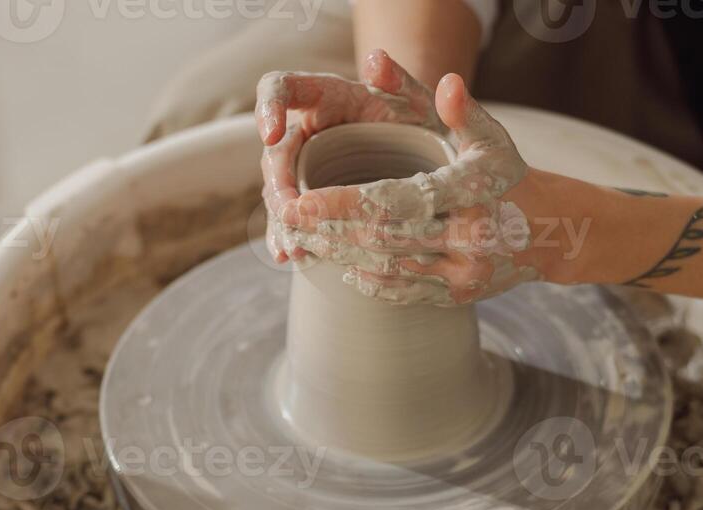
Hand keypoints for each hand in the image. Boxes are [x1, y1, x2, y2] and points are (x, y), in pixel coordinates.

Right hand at [258, 50, 443, 263]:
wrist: (434, 157)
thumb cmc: (425, 122)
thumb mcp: (418, 102)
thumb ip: (402, 80)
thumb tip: (375, 58)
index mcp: (325, 97)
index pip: (281, 87)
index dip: (269, 106)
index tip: (270, 132)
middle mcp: (308, 131)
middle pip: (275, 152)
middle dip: (277, 183)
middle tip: (288, 209)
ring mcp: (307, 168)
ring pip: (278, 190)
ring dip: (280, 219)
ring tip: (289, 245)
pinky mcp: (313, 200)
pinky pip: (293, 219)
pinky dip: (290, 238)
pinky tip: (292, 258)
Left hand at [274, 73, 546, 305]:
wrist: (554, 234)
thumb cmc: (510, 178)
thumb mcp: (492, 139)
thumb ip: (461, 111)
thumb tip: (444, 80)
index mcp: (470, 193)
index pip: (393, 200)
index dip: (341, 204)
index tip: (301, 201)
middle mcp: (469, 238)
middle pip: (382, 239)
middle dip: (329, 231)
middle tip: (287, 220)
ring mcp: (464, 273)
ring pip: (388, 269)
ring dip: (341, 256)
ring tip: (303, 242)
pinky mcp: (458, 296)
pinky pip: (404, 292)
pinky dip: (370, 281)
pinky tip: (343, 266)